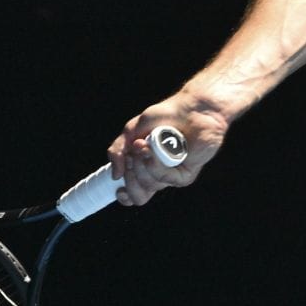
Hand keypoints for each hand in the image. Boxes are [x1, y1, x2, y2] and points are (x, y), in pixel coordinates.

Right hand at [105, 92, 229, 206]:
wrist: (190, 109)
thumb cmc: (164, 117)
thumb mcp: (131, 131)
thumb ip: (117, 152)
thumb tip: (115, 176)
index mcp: (145, 169)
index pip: (133, 194)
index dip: (124, 195)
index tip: (118, 184)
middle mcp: (158, 176)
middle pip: (138, 195)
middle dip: (130, 175)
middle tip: (132, 154)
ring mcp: (172, 176)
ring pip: (148, 185)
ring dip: (141, 164)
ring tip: (146, 144)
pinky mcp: (185, 175)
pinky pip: (163, 177)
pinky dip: (155, 163)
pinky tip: (158, 149)